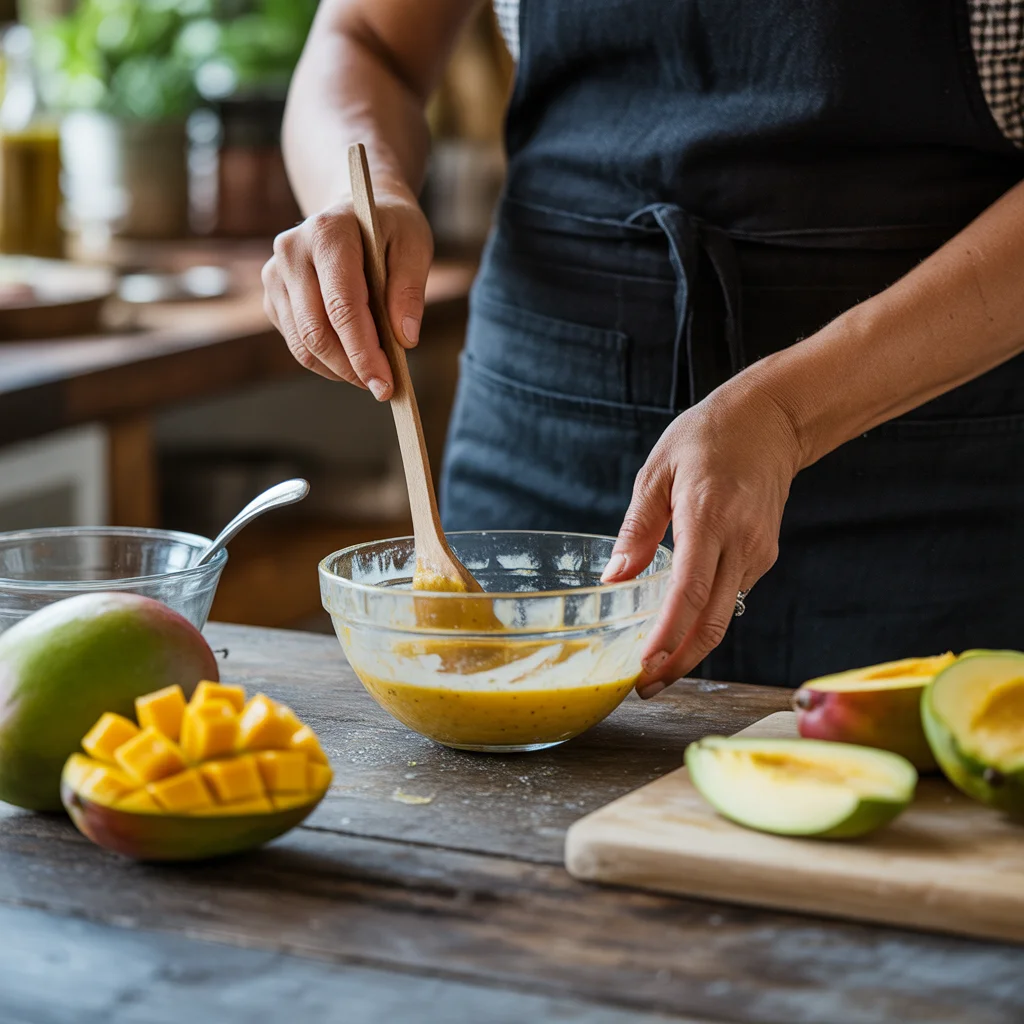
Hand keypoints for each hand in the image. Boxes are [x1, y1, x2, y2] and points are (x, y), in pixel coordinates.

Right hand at [261, 190, 433, 397]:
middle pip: (316, 332)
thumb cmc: (388, 228)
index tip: (385, 384)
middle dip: (351, 368)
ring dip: (338, 369)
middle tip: (383, 387)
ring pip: (302, 344)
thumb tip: (404, 339)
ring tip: (371, 373)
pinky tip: (352, 356)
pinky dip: (326, 361)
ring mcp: (275, 275)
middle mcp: (291, 252)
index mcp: (327, 233)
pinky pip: (297, 343)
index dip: (363, 352)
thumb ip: (410, 290)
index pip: (342, 306)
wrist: (354, 211)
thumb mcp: (414, 245)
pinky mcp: (273, 297)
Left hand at [602, 374, 803, 697]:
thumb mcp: (657, 471)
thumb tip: (614, 579)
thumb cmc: (708, 436)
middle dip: (678, 664)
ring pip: (723, 615)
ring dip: (689, 645)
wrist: (771, 420)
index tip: (643, 668)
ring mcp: (758, 551)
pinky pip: (731, 595)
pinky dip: (704, 616)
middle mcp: (740, 541)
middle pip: (713, 622)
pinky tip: (677, 623)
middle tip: (645, 689)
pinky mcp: (764, 555)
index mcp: (708, 517)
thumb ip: (636, 530)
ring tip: (652, 664)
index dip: (666, 637)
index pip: (689, 593)